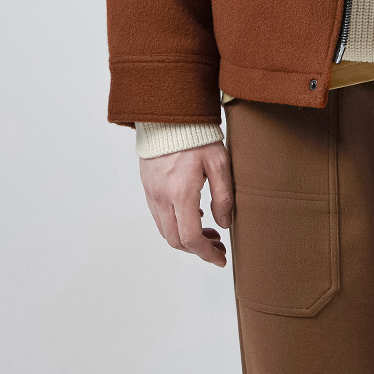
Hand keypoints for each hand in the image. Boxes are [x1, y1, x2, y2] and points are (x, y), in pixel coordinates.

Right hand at [139, 142, 234, 266]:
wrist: (169, 116)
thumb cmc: (196, 136)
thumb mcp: (219, 162)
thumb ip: (224, 196)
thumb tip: (225, 224)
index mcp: (181, 193)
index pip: (191, 237)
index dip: (207, 254)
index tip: (221, 258)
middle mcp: (162, 197)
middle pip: (175, 240)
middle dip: (198, 250)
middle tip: (218, 246)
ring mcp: (152, 193)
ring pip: (165, 231)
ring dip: (185, 239)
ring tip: (208, 233)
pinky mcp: (148, 187)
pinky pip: (158, 216)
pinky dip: (175, 224)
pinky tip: (192, 215)